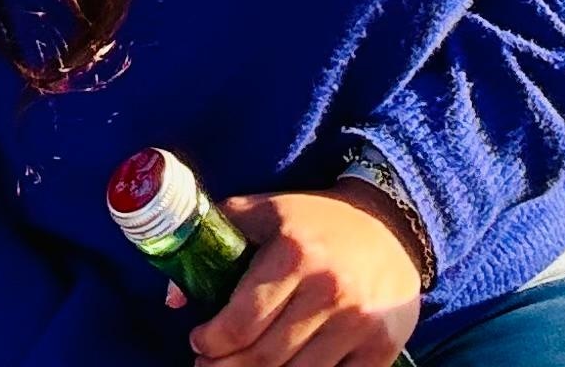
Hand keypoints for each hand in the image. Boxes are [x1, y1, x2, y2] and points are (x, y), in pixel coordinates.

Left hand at [178, 186, 424, 366]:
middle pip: (264, 357)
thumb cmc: (316, 221)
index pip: (240, 321)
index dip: (211, 342)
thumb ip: (218, 239)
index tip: (199, 342)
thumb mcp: (266, 212)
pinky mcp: (380, 347)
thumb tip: (173, 297)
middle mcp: (328, 289)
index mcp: (294, 252)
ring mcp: (357, 322)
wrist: (390, 226)